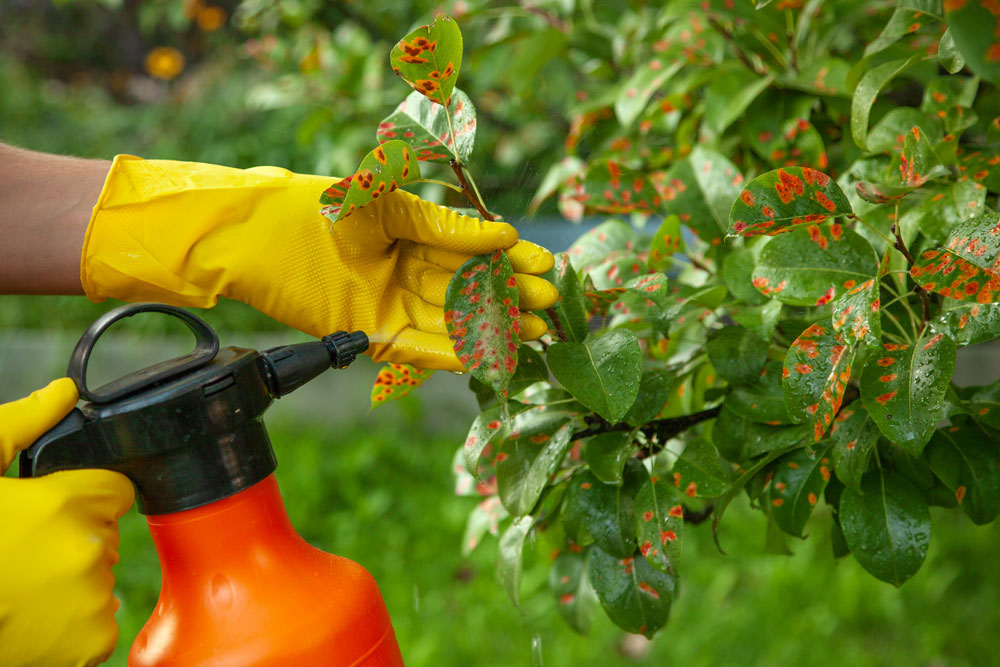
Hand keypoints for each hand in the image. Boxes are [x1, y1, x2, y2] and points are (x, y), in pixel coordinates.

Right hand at [0, 379, 133, 666]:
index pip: (114, 491)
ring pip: (100, 579)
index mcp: (66, 504)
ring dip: (72, 582)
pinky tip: (31, 619)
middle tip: (23, 555)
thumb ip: (22, 425)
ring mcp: (91, 600)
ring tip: (20, 589)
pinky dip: (72, 626)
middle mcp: (87, 551)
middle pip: (104, 535)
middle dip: (72, 539)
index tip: (53, 511)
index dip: (82, 498)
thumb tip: (63, 393)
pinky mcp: (90, 643)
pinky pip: (99, 625)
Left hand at [82, 156, 558, 369]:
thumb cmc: (323, 205)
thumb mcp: (391, 204)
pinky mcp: (373, 335)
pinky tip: (491, 353)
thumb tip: (504, 236)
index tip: (546, 264)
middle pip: (471, 288)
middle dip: (512, 295)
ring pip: (455, 321)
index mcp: (415, 232)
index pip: (474, 249)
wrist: (262, 237)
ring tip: (534, 332)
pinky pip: (423, 349)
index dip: (511, 258)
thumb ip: (446, 225)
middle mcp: (408, 270)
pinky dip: (456, 353)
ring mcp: (393, 305)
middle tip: (549, 302)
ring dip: (494, 328)